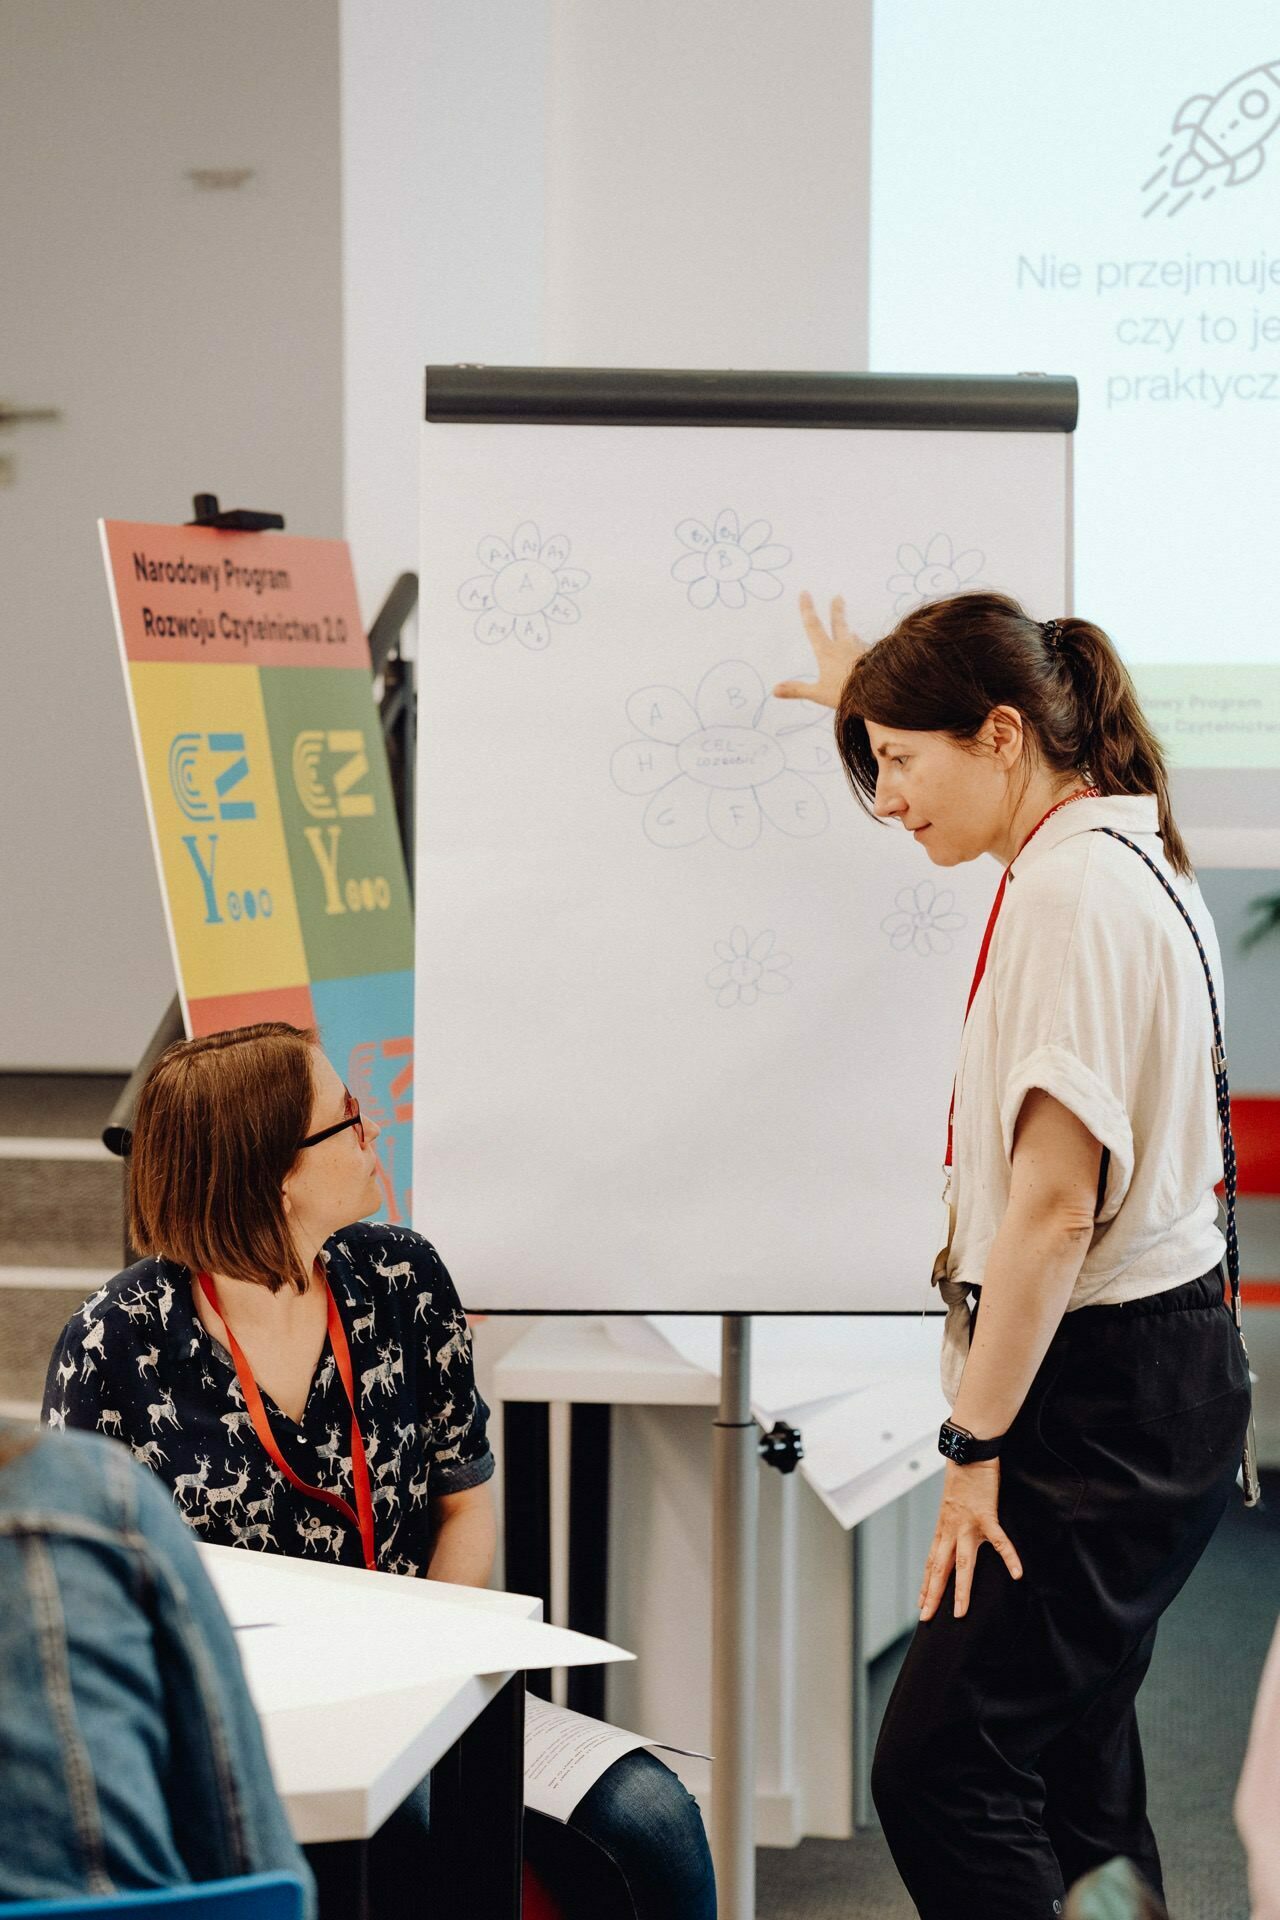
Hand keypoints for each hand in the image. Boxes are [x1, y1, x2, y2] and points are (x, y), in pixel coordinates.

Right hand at [772, 592, 868, 708]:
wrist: (877, 691)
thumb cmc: (845, 693)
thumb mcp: (818, 694)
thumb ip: (797, 690)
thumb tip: (774, 690)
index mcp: (826, 652)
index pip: (813, 626)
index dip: (807, 609)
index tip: (805, 593)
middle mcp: (843, 646)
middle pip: (839, 624)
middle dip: (837, 610)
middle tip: (838, 597)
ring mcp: (860, 650)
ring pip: (854, 637)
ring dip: (850, 633)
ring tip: (851, 631)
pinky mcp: (873, 657)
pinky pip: (865, 649)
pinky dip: (862, 649)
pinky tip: (865, 653)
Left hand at [918, 1459, 1022, 1620]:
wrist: (968, 1450)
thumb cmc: (962, 1476)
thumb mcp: (950, 1504)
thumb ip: (952, 1523)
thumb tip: (953, 1538)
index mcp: (943, 1528)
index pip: (932, 1563)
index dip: (926, 1585)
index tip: (921, 1605)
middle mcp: (950, 1529)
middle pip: (940, 1568)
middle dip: (933, 1594)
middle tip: (926, 1617)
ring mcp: (967, 1523)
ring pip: (962, 1562)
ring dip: (961, 1588)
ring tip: (960, 1611)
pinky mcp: (985, 1514)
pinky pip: (999, 1540)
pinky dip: (1009, 1557)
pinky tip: (1018, 1574)